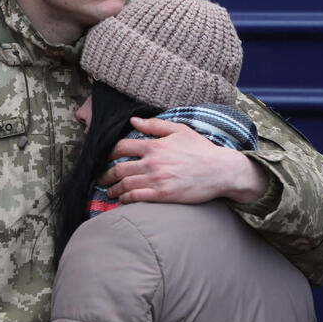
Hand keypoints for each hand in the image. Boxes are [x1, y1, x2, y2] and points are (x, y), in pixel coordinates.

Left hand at [98, 116, 269, 204]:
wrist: (220, 171)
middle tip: (102, 179)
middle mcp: (152, 162)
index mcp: (154, 145)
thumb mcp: (180, 130)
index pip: (121, 147)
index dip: (108, 153)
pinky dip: (125, 199)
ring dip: (113, 189)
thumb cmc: (201, 149)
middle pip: (118, 168)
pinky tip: (123, 201)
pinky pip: (136, 197)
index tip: (105, 158)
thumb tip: (133, 120)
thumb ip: (155, 125)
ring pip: (125, 184)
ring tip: (110, 192)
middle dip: (106, 175)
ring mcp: (156, 179)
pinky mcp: (163, 195)